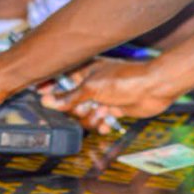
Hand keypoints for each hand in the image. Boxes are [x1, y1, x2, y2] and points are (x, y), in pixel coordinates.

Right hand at [39, 58, 178, 133]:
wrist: (154, 88)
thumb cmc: (125, 80)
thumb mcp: (92, 89)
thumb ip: (68, 97)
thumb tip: (46, 100)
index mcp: (84, 70)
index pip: (60, 78)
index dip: (50, 87)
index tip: (39, 94)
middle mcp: (91, 82)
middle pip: (71, 102)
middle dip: (77, 110)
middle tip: (86, 109)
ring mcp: (102, 96)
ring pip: (85, 113)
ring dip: (91, 119)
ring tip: (101, 116)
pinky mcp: (113, 108)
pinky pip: (99, 120)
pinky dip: (102, 124)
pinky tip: (108, 123)